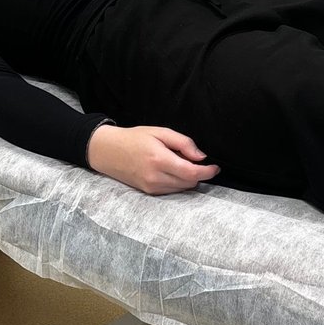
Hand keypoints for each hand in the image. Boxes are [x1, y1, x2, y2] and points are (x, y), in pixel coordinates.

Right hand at [87, 125, 218, 194]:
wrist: (108, 152)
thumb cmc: (134, 138)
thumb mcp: (160, 132)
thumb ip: (183, 143)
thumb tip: (201, 156)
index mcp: (159, 160)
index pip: (191, 172)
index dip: (207, 172)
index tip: (215, 167)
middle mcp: (156, 177)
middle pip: (189, 182)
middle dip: (198, 173)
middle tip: (194, 159)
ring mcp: (151, 187)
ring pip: (182, 188)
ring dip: (188, 178)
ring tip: (179, 162)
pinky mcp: (149, 192)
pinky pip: (172, 191)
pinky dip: (178, 182)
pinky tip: (171, 170)